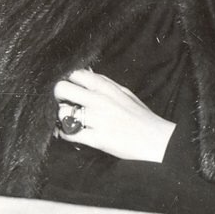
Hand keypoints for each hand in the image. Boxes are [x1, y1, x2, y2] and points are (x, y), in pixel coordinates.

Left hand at [53, 69, 175, 162]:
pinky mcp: (97, 139)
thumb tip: (84, 73)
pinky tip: (69, 132)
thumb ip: (103, 82)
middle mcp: (98, 100)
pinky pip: (69, 134)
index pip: (74, 73)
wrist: (157, 141)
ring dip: (60, 116)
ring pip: (62, 112)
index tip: (66, 85)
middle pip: (61, 88)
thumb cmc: (140, 116)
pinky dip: (65, 133)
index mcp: (105, 86)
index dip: (66, 78)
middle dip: (57, 95)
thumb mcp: (123, 92)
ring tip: (66, 119)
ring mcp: (96, 119)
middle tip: (61, 102)